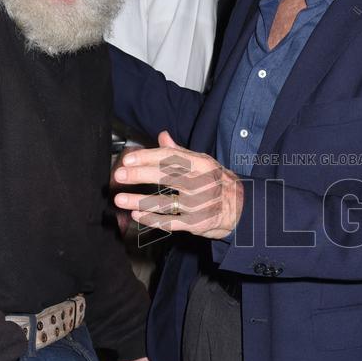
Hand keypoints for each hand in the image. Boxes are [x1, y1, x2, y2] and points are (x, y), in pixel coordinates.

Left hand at [113, 131, 243, 239]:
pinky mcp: (196, 223)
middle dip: (140, 175)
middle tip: (119, 175)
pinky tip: (136, 215)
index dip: (148, 157)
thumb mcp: (204, 163)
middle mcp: (200, 183)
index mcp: (201, 164)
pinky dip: (152, 219)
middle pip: (166, 176)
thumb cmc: (218, 183)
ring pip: (165, 202)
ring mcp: (198, 205)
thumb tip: (162, 136)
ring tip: (120, 199)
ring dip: (140, 201)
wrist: (242, 209)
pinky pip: (170, 222)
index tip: (129, 159)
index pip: (171, 157)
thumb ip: (180, 152)